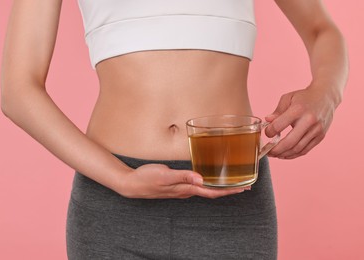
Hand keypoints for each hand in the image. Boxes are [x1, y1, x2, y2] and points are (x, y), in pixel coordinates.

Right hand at [116, 163, 248, 198]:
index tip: (243, 189)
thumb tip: (201, 179)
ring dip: (218, 187)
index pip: (212, 191)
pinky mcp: (176, 185)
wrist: (131, 184)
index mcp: (186, 188)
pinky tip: (207, 178)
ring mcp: (181, 189)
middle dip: (227, 190)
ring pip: (204, 189)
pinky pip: (196, 186)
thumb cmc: (147, 178)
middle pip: (211, 192)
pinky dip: (206, 183)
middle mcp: (185, 191)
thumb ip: (182, 176)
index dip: (228, 191)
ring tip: (229, 182)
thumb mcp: (164, 175)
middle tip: (243, 186)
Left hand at [264, 87, 336, 158]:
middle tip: (267, 152)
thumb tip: (267, 121)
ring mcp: (316, 130)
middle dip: (275, 150)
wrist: (326, 96)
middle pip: (289, 142)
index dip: (269, 132)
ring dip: (283, 154)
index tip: (266, 133)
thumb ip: (277, 111)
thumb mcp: (288, 98)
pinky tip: (285, 155)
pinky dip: (293, 155)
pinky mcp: (321, 136)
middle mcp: (309, 121)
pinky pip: (305, 150)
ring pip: (297, 149)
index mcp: (298, 110)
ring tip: (274, 155)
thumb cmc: (304, 97)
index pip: (279, 126)